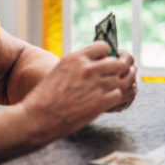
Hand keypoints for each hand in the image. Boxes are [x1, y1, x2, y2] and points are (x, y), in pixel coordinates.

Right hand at [19, 42, 133, 142]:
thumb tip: (98, 63)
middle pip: (118, 62)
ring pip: (122, 78)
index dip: (109, 52)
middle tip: (126, 69)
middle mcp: (87, 68)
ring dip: (125, 80)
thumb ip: (79, 65)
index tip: (111, 58)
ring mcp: (95, 85)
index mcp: (75, 58)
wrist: (38, 118)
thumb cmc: (45, 97)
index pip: (103, 46)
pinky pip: (119, 94)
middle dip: (123, 66)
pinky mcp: (100, 102)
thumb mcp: (60, 71)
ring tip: (126, 81)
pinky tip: (114, 98)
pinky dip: (118, 96)